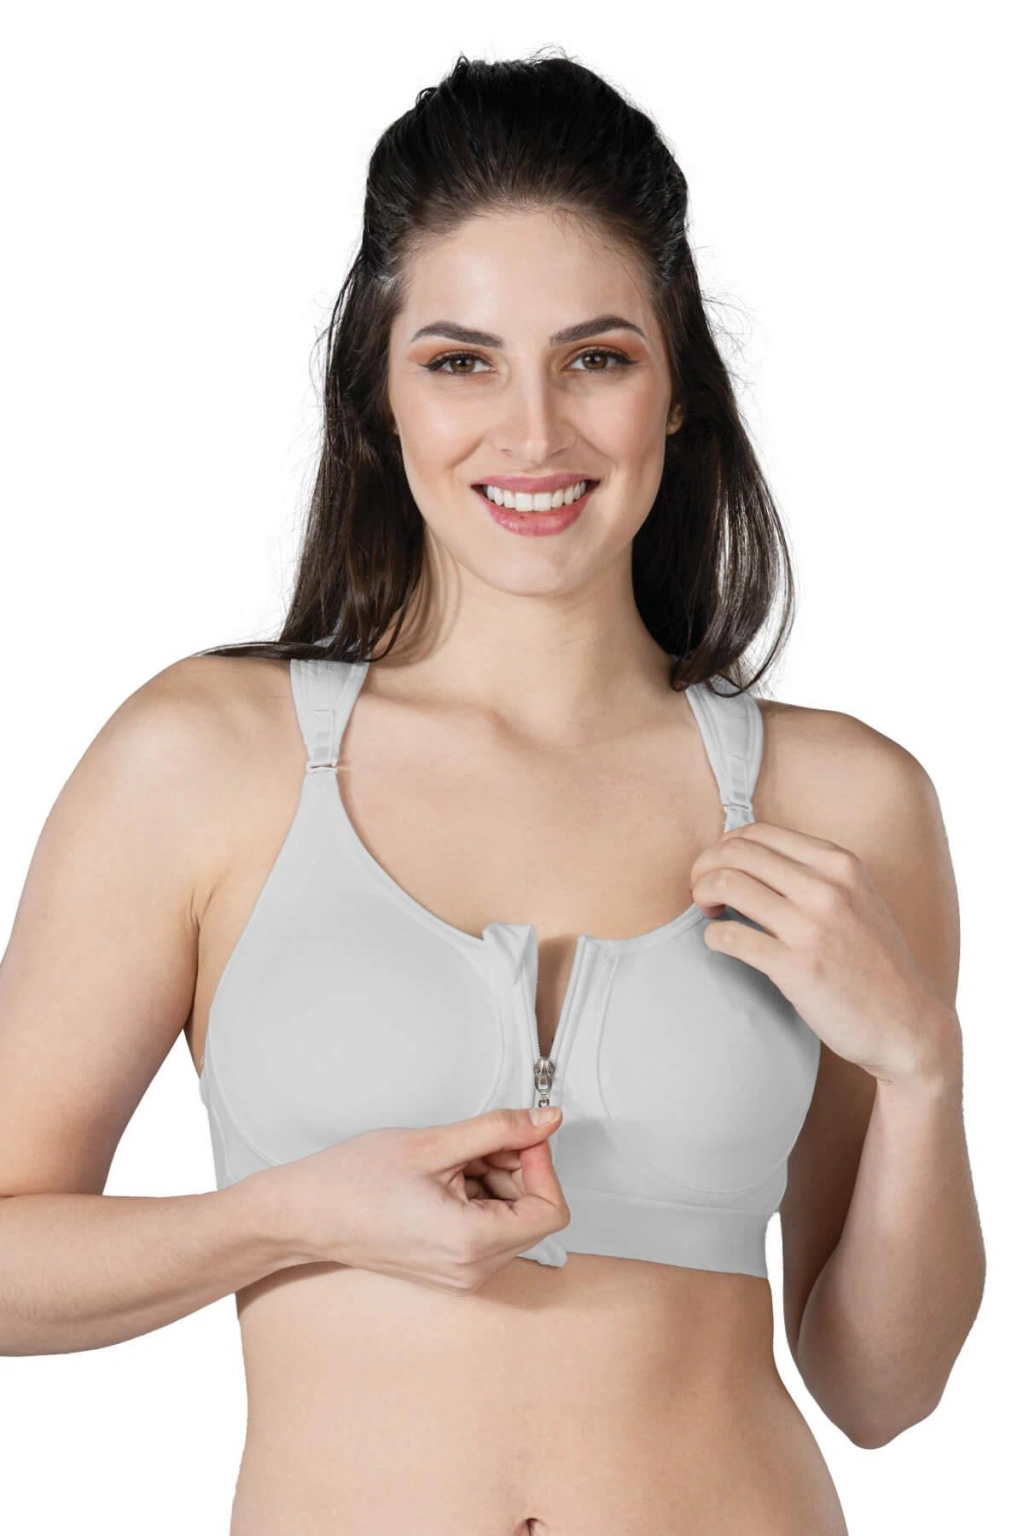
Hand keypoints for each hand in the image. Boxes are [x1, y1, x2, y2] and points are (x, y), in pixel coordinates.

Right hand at [252, 1106, 568, 1292]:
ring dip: (495, 1179)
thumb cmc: (353, 1182)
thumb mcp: (434, 1144)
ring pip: (512, 1219)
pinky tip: (444, 1177)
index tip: (517, 1136)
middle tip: (475, 1142)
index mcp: (472, 1244)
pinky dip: (479, 1196)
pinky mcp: (451, 1269)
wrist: (305, 1213)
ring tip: (451, 1159)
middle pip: (533, 1213)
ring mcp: (462, 1274)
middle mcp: (473, 1271)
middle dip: (515, 1168)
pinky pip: (488, 1230)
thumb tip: (547, 1120)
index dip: (540, 1164)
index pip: (550, 1209)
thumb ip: (499, 1129)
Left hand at [689, 821, 958, 1087]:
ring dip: (703, 896)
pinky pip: (730, 936)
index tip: (716, 868)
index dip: (723, 846)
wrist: (906, 1020)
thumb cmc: (873, 960)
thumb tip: (748, 857)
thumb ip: (812, 873)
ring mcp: (811, 926)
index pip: (758, 833)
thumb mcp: (856, 897)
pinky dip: (713, 936)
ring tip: (708, 913)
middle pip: (736, 853)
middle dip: (704, 868)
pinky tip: (720, 943)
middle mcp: (826, 887)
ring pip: (727, 885)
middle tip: (699, 891)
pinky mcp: (796, 966)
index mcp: (839, 863)